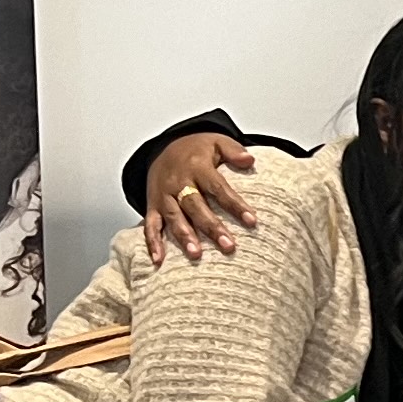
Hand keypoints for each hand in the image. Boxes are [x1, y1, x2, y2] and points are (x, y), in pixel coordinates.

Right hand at [141, 131, 261, 266]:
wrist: (165, 147)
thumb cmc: (196, 150)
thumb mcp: (217, 142)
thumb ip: (233, 151)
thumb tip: (249, 159)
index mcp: (197, 166)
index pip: (218, 187)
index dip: (234, 205)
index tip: (252, 220)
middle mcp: (178, 181)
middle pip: (196, 205)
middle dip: (211, 227)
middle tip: (228, 245)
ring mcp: (164, 195)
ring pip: (174, 217)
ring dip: (184, 236)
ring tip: (196, 254)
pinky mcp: (152, 205)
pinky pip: (150, 224)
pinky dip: (152, 242)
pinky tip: (159, 259)